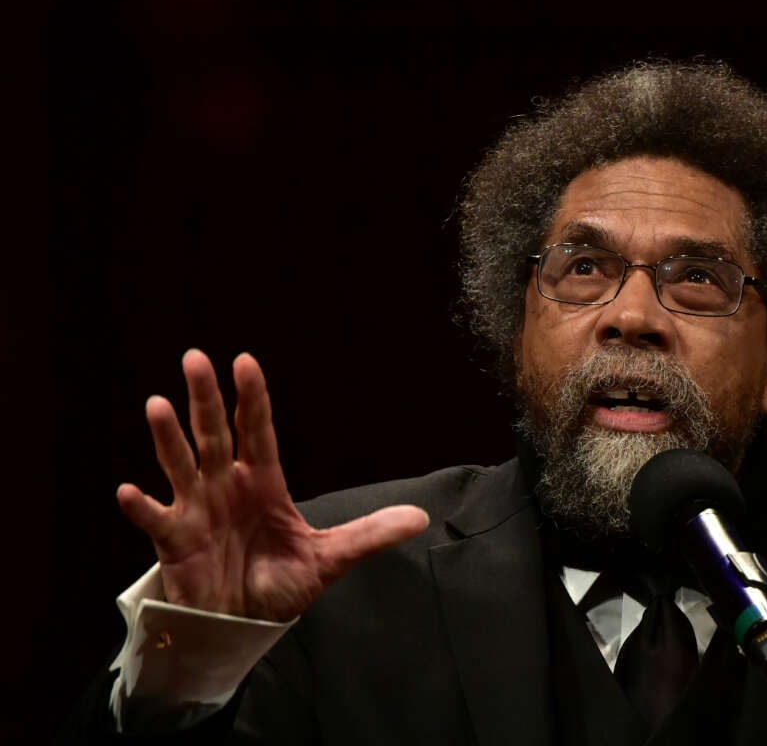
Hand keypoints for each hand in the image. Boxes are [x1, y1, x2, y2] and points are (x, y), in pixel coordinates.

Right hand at [116, 349, 428, 620]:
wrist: (243, 624)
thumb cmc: (280, 583)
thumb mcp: (330, 558)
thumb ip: (370, 535)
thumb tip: (421, 517)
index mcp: (264, 481)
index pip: (257, 430)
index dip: (252, 398)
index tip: (245, 361)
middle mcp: (227, 485)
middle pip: (215, 433)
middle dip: (207, 398)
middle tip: (196, 358)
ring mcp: (197, 509)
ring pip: (181, 464)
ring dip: (168, 437)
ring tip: (158, 404)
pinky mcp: (175, 541)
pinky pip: (155, 520)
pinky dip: (141, 506)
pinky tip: (129, 491)